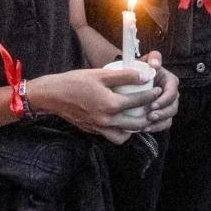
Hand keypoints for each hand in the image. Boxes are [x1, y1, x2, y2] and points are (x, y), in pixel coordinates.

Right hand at [30, 68, 161, 143]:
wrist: (52, 95)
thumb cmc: (74, 81)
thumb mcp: (99, 74)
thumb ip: (124, 76)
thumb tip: (144, 76)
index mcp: (110, 103)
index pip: (138, 101)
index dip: (151, 95)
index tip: (157, 89)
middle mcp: (107, 119)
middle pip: (136, 123)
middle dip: (148, 115)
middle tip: (152, 106)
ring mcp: (99, 127)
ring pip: (125, 135)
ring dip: (135, 127)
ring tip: (138, 116)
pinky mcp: (93, 131)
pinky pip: (113, 136)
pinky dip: (121, 132)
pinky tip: (121, 121)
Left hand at [138, 51, 178, 132]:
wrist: (133, 81)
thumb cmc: (141, 70)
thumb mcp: (147, 61)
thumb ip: (153, 58)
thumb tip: (155, 64)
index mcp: (170, 81)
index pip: (172, 92)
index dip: (164, 100)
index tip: (153, 104)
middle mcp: (171, 94)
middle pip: (173, 106)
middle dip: (162, 113)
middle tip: (150, 116)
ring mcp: (168, 105)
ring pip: (169, 117)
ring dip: (159, 121)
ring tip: (147, 124)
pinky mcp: (163, 115)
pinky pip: (164, 124)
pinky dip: (156, 128)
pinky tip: (145, 129)